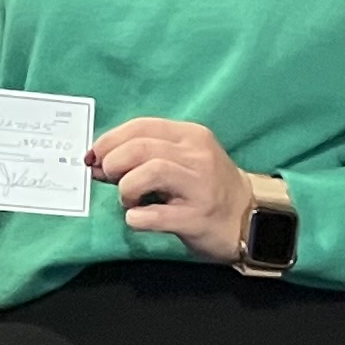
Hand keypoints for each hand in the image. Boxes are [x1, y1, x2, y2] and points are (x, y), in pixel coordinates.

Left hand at [90, 117, 257, 259]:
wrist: (250, 219)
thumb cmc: (208, 188)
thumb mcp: (185, 159)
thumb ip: (148, 155)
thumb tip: (99, 160)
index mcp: (191, 136)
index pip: (141, 126)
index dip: (110, 140)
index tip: (94, 155)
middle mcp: (197, 156)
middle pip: (141, 148)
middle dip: (114, 162)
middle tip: (107, 178)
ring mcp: (199, 187)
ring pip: (150, 172)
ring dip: (126, 187)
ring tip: (128, 199)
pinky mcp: (197, 217)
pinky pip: (156, 215)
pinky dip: (137, 218)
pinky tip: (137, 219)